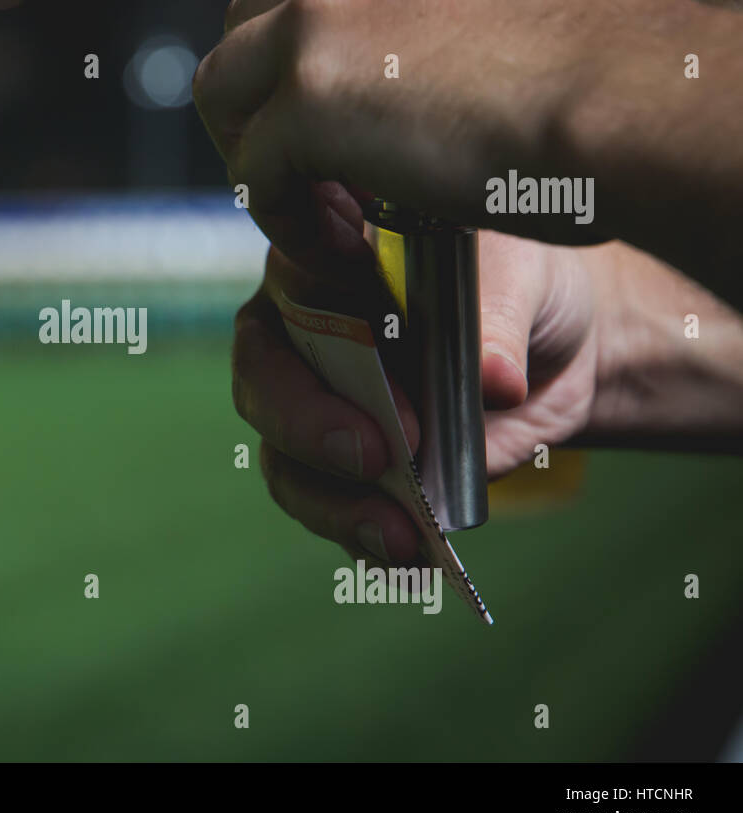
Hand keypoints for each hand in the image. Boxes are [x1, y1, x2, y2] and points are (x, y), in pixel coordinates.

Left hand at [194, 0, 742, 306]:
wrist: (637, 108)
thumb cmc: (608, 84)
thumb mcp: (512, 14)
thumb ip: (441, 27)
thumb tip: (408, 84)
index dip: (303, 70)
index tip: (335, 135)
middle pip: (247, 31)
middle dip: (262, 108)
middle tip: (310, 179)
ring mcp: (322, 12)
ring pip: (225, 91)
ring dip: (257, 158)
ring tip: (315, 217)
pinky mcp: (308, 89)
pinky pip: (252, 167)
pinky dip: (278, 213)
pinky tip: (330, 245)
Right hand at [233, 184, 597, 562]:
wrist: (550, 356)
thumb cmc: (518, 285)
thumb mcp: (523, 274)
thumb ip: (499, 319)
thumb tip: (495, 383)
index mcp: (324, 258)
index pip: (291, 272)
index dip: (313, 302)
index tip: (374, 329)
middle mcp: (298, 335)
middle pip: (263, 379)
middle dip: (309, 422)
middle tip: (377, 452)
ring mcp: (314, 409)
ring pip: (285, 461)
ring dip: (335, 503)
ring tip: (401, 534)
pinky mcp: (345, 471)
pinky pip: (332, 510)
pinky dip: (365, 537)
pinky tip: (411, 553)